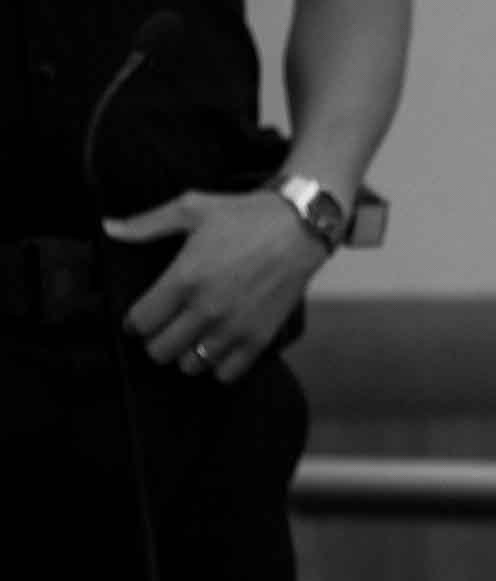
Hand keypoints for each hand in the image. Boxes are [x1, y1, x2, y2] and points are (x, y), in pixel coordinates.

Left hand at [102, 189, 327, 382]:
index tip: (142, 317)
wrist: (300, 228)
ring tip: (193, 339)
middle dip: (157, 341)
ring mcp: (234, 327)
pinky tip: (219, 349)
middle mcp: (206, 309)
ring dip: (186, 354)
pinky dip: (218, 367)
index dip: (135, 322)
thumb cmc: (244, 215)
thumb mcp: (192, 208)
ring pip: (191, 365)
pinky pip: (227, 373)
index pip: (141, 322)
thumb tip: (109, 228)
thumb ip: (147, 224)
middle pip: (161, 350)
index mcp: (184, 278)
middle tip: (166, 328)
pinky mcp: (259, 337)